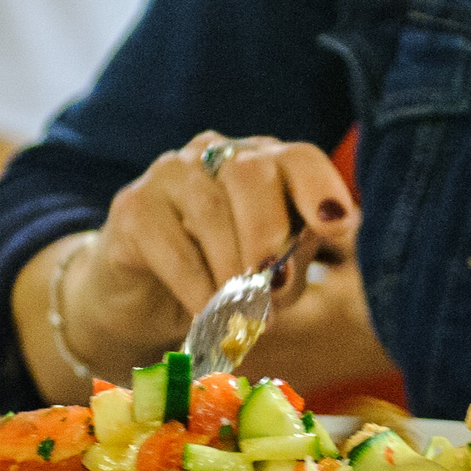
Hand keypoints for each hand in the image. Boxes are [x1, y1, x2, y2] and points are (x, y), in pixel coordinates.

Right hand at [76, 131, 359, 347]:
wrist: (145, 301)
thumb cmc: (221, 281)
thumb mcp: (270, 274)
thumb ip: (293, 259)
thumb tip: (299, 262)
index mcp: (264, 164)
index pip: (299, 158)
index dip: (321, 188)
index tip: (338, 227)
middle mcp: (217, 155)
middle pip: (252, 174)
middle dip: (269, 235)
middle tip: (272, 289)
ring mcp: (170, 174)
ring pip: (210, 211)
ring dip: (231, 271)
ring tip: (241, 314)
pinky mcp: (132, 207)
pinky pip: (171, 245)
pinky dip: (196, 288)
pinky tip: (207, 315)